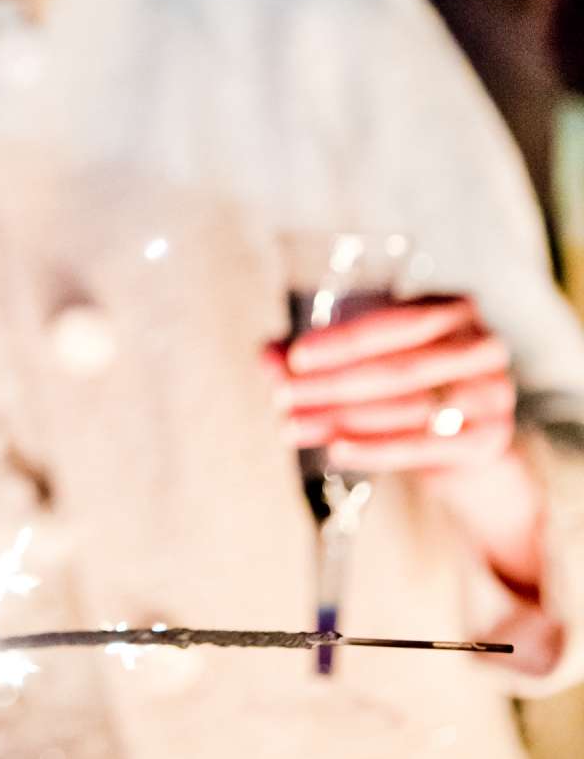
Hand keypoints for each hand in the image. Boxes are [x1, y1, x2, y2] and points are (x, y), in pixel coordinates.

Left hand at [267, 296, 514, 472]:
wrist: (469, 440)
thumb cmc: (410, 381)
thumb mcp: (369, 355)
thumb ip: (318, 351)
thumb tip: (266, 356)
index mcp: (454, 309)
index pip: (395, 323)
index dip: (342, 342)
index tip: (293, 359)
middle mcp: (482, 347)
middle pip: (398, 370)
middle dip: (332, 385)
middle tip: (282, 398)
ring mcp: (493, 394)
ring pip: (406, 409)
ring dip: (342, 419)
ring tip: (293, 427)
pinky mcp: (488, 439)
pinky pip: (421, 446)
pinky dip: (374, 449)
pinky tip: (335, 448)